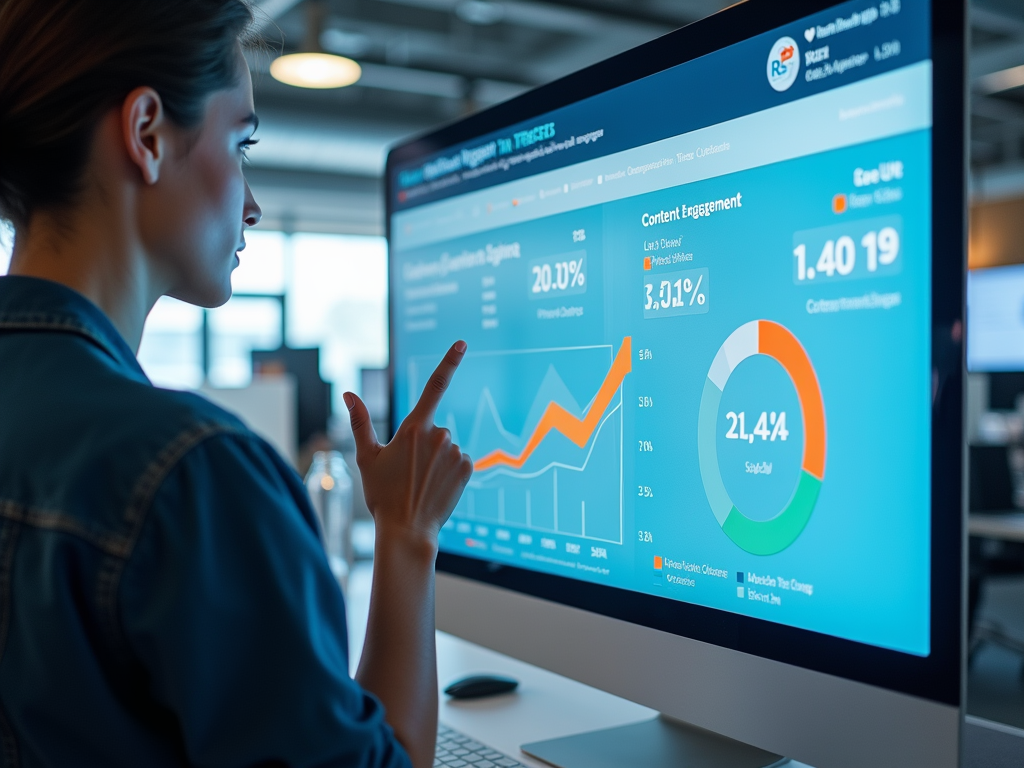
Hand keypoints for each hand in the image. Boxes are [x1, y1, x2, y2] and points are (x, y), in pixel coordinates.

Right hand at [344, 341, 472, 548]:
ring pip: (447, 446)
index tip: (462, 343)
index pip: (434, 386)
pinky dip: (450, 471)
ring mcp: (455, 452)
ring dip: (437, 459)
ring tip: (422, 483)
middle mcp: (438, 435)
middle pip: (434, 429)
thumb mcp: (367, 457)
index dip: (450, 361)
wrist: (407, 530)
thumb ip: (360, 422)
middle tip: (409, 472)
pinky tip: (437, 487)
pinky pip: (460, 461)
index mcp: (413, 428)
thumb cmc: (383, 495)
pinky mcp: (468, 467)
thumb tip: (348, 394)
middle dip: (424, 444)